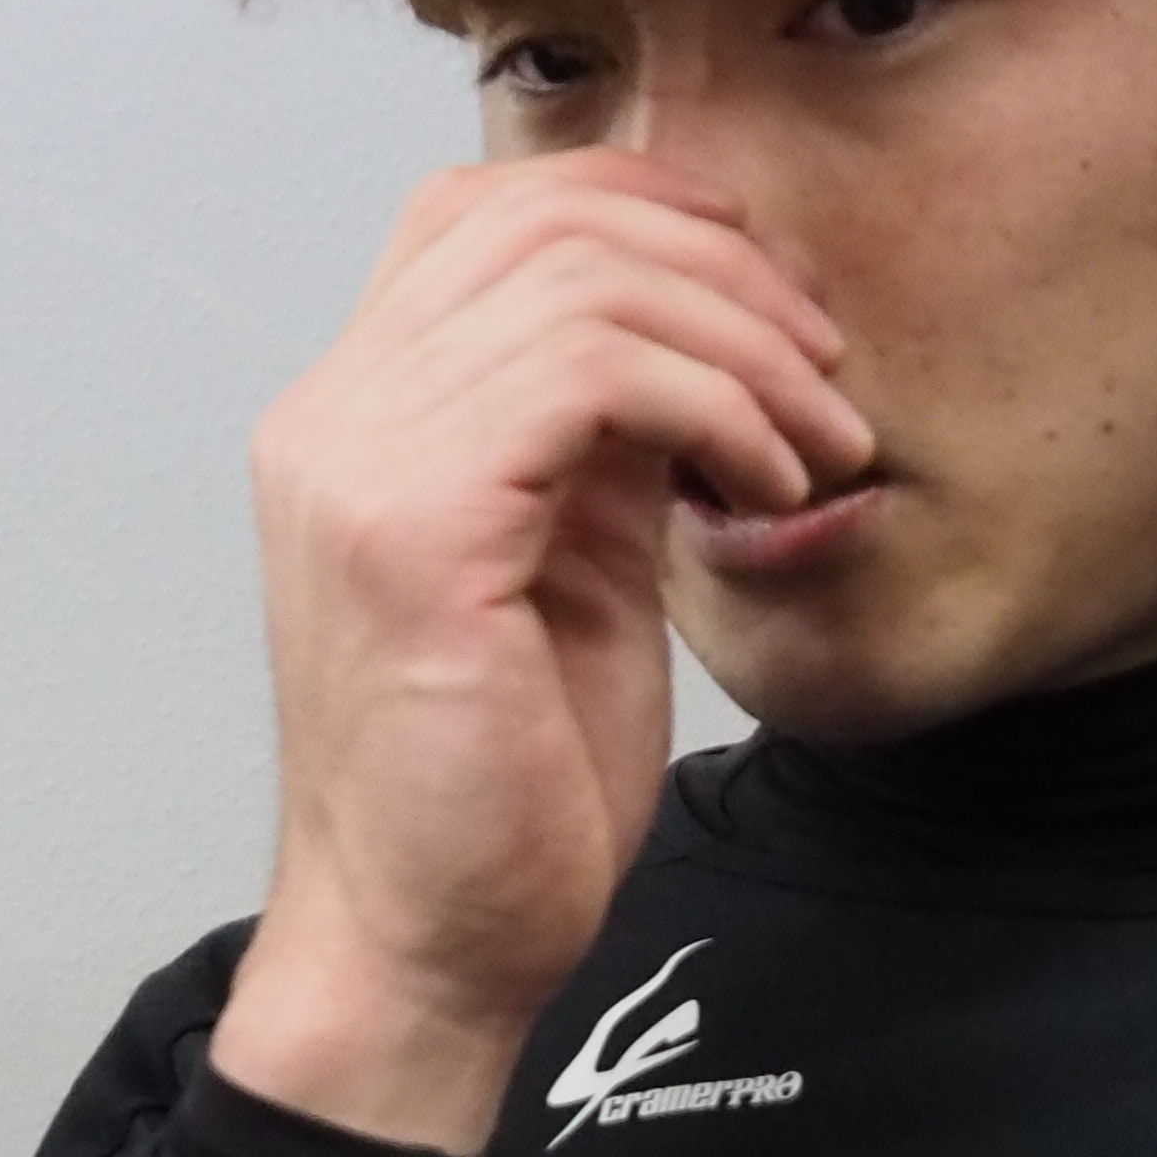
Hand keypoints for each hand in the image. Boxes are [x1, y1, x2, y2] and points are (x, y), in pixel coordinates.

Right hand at [211, 152, 866, 1150]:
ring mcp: (355, 463)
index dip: (640, 206)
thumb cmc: (504, 789)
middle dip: (723, 273)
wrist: (430, 950)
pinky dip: (713, 407)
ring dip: (742, 348)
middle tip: (825, 374)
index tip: (769, 291)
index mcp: (355, 418)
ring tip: (816, 447)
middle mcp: (331, 417)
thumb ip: (601, 442)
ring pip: (580, 283)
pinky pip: (590, 374)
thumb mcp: (574, 566)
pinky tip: (761, 492)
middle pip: (539, 220)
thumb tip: (697, 334)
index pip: (479, 210)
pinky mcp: (412, 528)